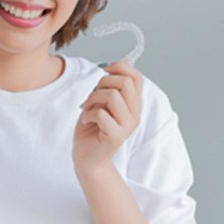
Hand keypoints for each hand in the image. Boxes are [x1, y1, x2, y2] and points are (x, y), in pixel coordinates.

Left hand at [72, 59, 142, 174]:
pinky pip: (101, 114)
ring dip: (94, 99)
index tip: (105, 70)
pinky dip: (89, 114)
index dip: (120, 67)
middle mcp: (134, 115)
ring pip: (113, 96)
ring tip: (88, 109)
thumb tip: (112, 66)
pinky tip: (86, 121)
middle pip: (125, 83)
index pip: (136, 77)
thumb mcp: (100, 102)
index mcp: (133, 104)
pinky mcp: (115, 137)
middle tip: (92, 95)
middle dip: (103, 82)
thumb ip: (108, 87)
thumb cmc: (91, 129)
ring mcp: (126, 127)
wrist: (87, 158)